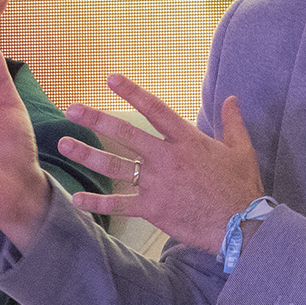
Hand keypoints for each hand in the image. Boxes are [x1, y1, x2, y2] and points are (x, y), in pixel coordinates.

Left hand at [58, 76, 264, 253]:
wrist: (241, 225)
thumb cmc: (242, 187)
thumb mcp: (241, 149)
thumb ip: (232, 122)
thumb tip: (230, 98)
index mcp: (187, 140)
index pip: (155, 109)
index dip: (132, 92)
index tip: (111, 79)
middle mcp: (166, 158)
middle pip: (125, 133)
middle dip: (95, 119)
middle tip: (71, 109)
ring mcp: (157, 183)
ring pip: (115, 165)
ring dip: (86, 154)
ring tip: (63, 144)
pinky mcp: (152, 208)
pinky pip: (118, 204)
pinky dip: (96, 202)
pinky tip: (76, 198)